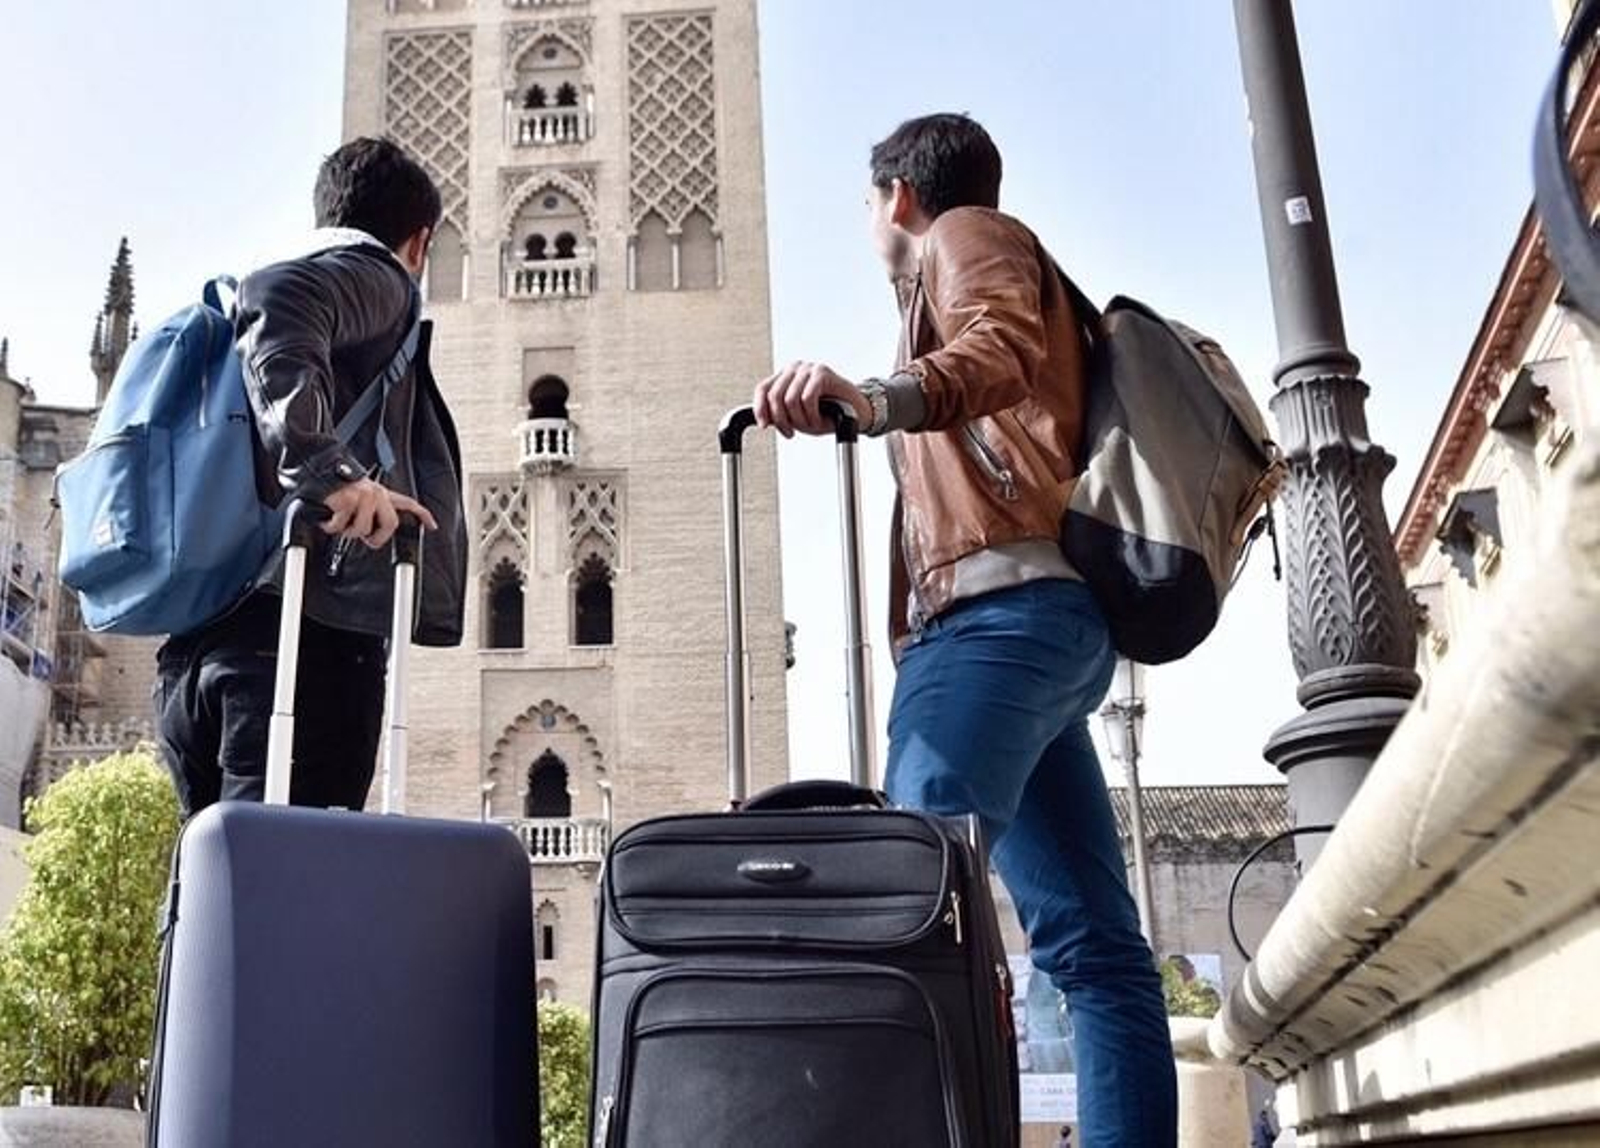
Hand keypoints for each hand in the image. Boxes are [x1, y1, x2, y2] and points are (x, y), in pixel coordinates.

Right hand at [321, 479, 437, 548]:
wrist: (317, 472)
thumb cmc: (336, 488)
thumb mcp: (360, 498)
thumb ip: (371, 512)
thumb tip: (372, 534)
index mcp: (381, 494)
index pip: (408, 503)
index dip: (422, 515)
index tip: (432, 526)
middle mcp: (376, 493)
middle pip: (390, 524)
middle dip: (377, 538)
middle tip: (366, 539)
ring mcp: (363, 496)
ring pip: (362, 529)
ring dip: (347, 531)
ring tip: (339, 521)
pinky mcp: (349, 499)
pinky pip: (342, 525)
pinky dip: (332, 527)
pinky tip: (328, 518)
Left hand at [753, 361, 872, 437]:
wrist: (856, 413)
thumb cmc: (828, 414)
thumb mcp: (798, 417)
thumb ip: (780, 415)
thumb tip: (764, 420)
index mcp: (785, 377)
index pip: (763, 389)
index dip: (760, 408)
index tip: (764, 426)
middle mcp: (795, 369)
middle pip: (774, 395)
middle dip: (782, 420)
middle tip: (791, 431)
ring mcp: (808, 369)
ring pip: (790, 399)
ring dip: (800, 420)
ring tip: (811, 425)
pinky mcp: (822, 373)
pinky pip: (807, 398)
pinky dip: (812, 415)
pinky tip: (819, 419)